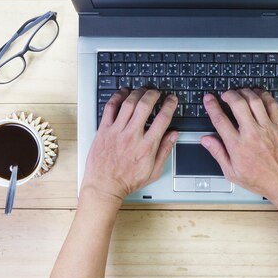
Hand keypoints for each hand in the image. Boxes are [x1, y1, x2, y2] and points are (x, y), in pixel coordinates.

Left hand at [81, 88, 177, 203]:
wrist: (104, 187)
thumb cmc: (127, 181)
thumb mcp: (153, 171)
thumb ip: (165, 151)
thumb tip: (174, 135)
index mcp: (147, 146)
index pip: (163, 119)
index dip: (169, 105)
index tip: (171, 99)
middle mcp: (132, 136)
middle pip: (145, 106)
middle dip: (153, 94)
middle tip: (156, 91)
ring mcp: (116, 132)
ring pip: (128, 103)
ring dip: (137, 93)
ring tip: (142, 90)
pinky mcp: (104, 130)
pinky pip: (110, 108)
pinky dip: (117, 97)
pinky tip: (123, 93)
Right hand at [201, 88, 277, 202]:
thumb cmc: (260, 180)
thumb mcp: (232, 172)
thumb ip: (218, 153)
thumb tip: (206, 140)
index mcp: (237, 146)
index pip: (220, 120)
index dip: (212, 106)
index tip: (209, 99)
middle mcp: (252, 134)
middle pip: (237, 104)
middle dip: (229, 94)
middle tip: (225, 94)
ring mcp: (267, 128)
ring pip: (254, 101)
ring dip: (245, 92)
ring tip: (240, 92)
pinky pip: (272, 105)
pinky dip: (264, 95)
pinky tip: (258, 94)